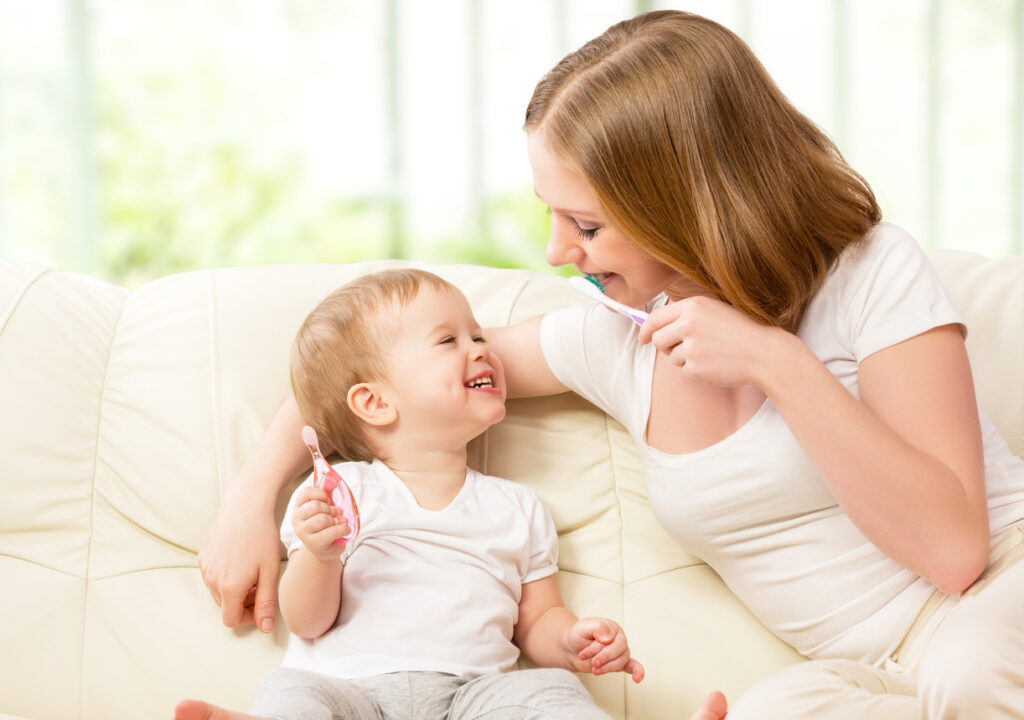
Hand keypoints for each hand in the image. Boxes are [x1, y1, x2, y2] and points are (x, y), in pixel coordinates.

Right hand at [199, 481, 281, 631]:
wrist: (245, 507)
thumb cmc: (262, 538)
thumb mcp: (270, 572)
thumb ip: (266, 603)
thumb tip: (265, 628)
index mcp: (229, 587)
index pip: (231, 620)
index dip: (248, 618)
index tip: (261, 604)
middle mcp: (211, 580)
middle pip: (225, 606)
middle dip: (242, 603)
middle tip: (260, 584)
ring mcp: (204, 567)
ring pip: (217, 591)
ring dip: (234, 589)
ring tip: (252, 570)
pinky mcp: (202, 556)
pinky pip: (212, 575)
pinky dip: (225, 575)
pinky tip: (241, 558)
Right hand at [292, 486, 349, 561]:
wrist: (323, 549)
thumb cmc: (324, 526)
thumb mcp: (324, 510)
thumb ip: (326, 497)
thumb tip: (332, 479)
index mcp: (298, 507)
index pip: (306, 493)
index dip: (320, 494)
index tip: (328, 500)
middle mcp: (297, 519)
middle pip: (316, 506)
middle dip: (331, 509)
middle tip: (337, 513)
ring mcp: (303, 532)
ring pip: (323, 519)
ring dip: (337, 520)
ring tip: (340, 522)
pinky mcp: (313, 543)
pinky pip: (331, 532)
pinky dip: (342, 529)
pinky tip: (345, 530)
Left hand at [568, 617, 643, 682]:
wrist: (572, 648)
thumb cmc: (579, 636)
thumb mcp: (583, 627)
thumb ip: (597, 627)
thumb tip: (609, 637)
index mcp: (611, 627)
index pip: (611, 639)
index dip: (598, 648)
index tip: (583, 653)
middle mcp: (618, 638)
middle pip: (619, 650)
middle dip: (604, 658)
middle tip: (593, 663)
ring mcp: (620, 651)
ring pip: (621, 661)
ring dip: (608, 667)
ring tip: (595, 670)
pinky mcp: (619, 663)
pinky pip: (633, 666)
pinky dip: (637, 672)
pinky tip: (637, 678)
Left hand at [638, 294, 785, 387]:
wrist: (765, 353)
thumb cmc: (742, 332)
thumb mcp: (715, 311)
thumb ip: (687, 315)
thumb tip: (655, 325)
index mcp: (693, 306)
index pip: (655, 317)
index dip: (645, 329)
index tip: (642, 337)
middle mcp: (688, 324)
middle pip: (657, 339)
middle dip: (665, 347)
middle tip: (685, 348)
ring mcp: (691, 346)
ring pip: (671, 357)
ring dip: (685, 359)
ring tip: (710, 353)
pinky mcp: (695, 367)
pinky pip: (684, 371)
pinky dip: (696, 371)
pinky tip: (715, 365)